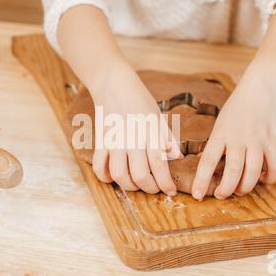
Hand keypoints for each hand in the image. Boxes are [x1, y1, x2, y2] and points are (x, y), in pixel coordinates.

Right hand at [90, 64, 180, 195]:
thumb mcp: (158, 116)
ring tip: (136, 185)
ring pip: (120, 175)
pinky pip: (100, 166)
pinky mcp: (101, 141)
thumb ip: (167, 138)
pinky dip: (105, 177)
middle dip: (150, 188)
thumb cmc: (139, 99)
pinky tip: (114, 178)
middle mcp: (132, 140)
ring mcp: (115, 141)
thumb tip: (175, 158)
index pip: (159, 166)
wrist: (113, 83)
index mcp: (150, 133)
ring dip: (129, 186)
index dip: (166, 183)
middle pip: (140, 176)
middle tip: (154, 189)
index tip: (171, 191)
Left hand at [191, 70, 275, 199]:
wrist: (262, 85)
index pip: (207, 161)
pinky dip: (269, 178)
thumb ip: (218, 143)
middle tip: (222, 195)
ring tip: (240, 190)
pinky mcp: (274, 140)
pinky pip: (274, 166)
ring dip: (245, 187)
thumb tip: (213, 166)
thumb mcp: (221, 122)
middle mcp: (238, 138)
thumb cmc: (238, 105)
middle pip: (231, 172)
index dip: (202, 181)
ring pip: (252, 173)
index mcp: (220, 133)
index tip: (198, 195)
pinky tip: (262, 179)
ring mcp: (257, 140)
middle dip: (226, 190)